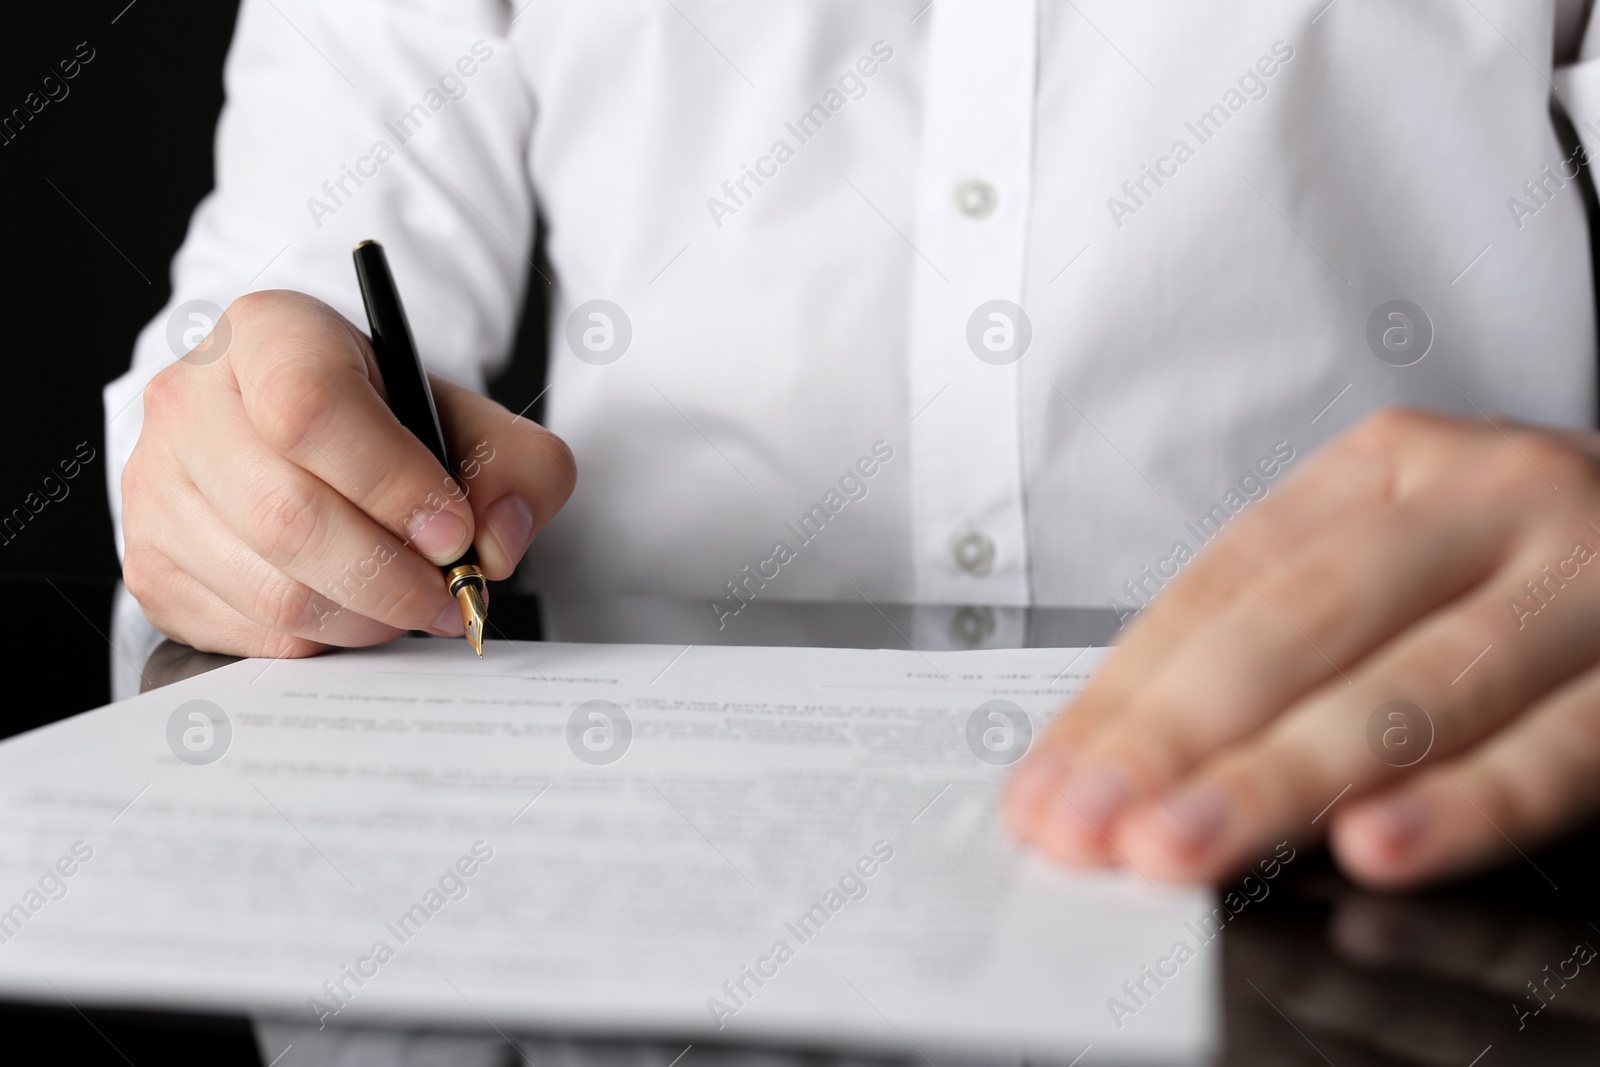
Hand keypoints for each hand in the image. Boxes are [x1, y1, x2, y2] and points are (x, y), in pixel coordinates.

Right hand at [122, 290, 575, 657]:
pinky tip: (355, 608)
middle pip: (287, 516)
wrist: (315, 442)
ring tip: (411, 602)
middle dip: (391, 577)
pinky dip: (323, 640)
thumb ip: (519, 468)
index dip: (393, 485)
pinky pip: (249, 633)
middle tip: (448, 593)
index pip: (310, 410)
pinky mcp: (152, 565)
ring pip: (271, 589)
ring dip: (366, 618)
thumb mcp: (474, 420)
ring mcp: (155, 486)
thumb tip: (495, 543)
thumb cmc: (391, 424)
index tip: (453, 532)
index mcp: (267, 333)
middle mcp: (189, 400)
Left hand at [1004, 408, 1599, 887]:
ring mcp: (1580, 576)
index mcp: (1385, 470)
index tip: (1055, 786)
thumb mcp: (1398, 565)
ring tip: (1190, 843)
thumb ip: (1283, 646)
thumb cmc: (1519, 574)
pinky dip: (1463, 803)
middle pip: (1302, 622)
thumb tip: (1124, 766)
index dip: (1128, 694)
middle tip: (1099, 826)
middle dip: (1183, 736)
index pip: (1222, 585)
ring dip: (1288, 777)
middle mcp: (1481, 501)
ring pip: (1416, 684)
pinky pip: (1558, 745)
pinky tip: (1379, 845)